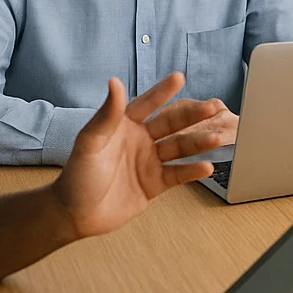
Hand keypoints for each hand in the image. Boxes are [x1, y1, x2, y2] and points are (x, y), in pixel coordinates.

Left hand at [52, 74, 224, 239]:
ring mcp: (149, 162)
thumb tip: (115, 82)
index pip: (147, 104)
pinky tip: (206, 166)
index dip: (162, 92)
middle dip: (193, 115)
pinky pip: (178, 174)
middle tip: (213, 106)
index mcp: (123, 126)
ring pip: (179, 148)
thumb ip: (106, 114)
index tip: (179, 77)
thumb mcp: (89, 143)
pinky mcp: (154, 183)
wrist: (75, 215)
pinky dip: (192, 171)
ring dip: (198, 142)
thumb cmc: (76, 177)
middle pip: (171, 124)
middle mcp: (140, 141)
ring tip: (216, 137)